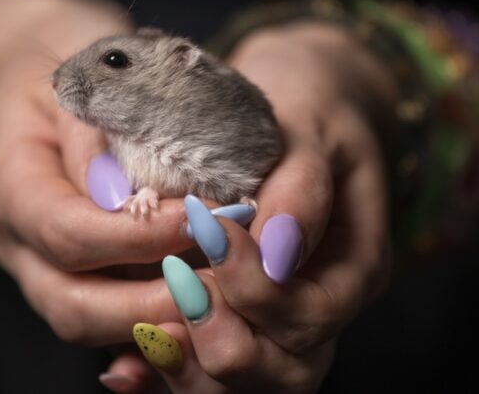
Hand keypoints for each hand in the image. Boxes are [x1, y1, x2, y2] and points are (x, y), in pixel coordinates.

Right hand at [0, 0, 192, 345]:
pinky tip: (201, 303)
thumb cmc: (71, 59)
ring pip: (89, 322)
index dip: (135, 238)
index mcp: (7, 181)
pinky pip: (108, 315)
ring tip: (221, 299)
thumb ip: (95, 133)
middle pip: (69, 303)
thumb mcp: (83, 71)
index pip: (64, 232)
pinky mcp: (68, 274)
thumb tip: (123, 200)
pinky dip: (154, 318)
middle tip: (222, 288)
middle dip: (150, 306)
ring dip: (157, 320)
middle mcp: (13, 236)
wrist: (45, 71)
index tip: (200, 221)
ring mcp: (36, 263)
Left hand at [106, 21, 394, 391]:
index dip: (259, 290)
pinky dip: (165, 370)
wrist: (295, 111)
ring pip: (243, 382)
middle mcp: (319, 308)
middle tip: (179, 287)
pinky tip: (125, 369)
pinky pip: (203, 368)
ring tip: (148, 335)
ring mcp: (278, 321)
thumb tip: (276, 249)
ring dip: (192, 368)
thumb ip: (302, 189)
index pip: (313, 315)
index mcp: (354, 268)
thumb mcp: (316, 132)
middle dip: (226, 341)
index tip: (213, 235)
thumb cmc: (309, 113)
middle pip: (284, 370)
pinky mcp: (236, 318)